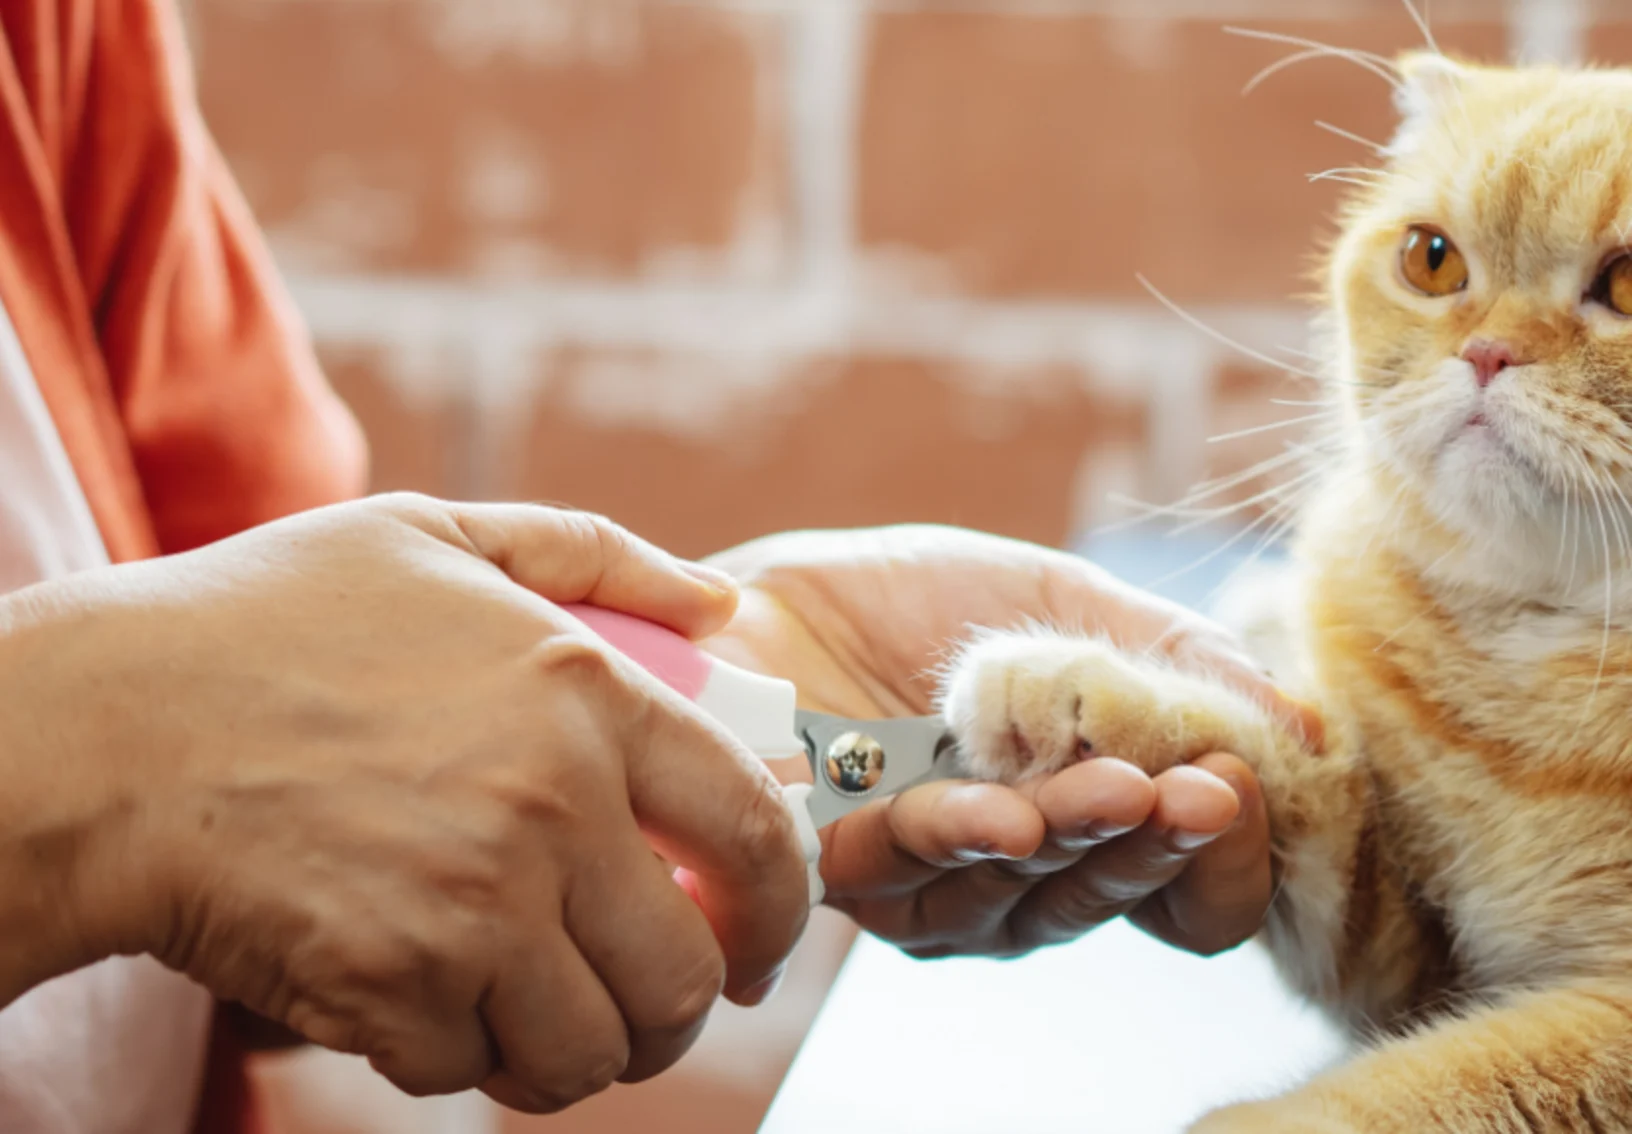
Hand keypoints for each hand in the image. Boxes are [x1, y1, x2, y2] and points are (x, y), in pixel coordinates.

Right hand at [0, 494, 806, 1111]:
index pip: (754, 830)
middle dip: (682, 1005)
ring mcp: (472, 908)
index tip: (766, 937)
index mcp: (584, 695)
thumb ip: (599, 559)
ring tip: (540, 1010)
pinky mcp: (389, 990)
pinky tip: (429, 1000)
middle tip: (646, 997)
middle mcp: (550, 807)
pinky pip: (472, 1070)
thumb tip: (722, 603)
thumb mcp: (440, 539)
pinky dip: (462, 1056)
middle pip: (686, 971)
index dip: (786, 904)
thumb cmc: (271, 626)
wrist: (108, 735)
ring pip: (593, 1048)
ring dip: (579, 1049)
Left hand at [703, 524, 1320, 958]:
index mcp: (1079, 813)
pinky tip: (1011, 812)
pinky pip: (918, 881)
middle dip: (1168, 844)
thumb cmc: (902, 601)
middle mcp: (1018, 875)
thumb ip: (1169, 656)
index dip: (1223, 855)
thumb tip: (1303, 725)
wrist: (762, 592)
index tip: (1243, 781)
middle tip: (1214, 790)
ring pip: (1029, 899)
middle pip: (1115, 895)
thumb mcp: (1057, 599)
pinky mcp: (847, 884)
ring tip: (1127, 789)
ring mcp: (933, 891)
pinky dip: (969, 843)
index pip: (1183, 884)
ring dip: (1082, 841)